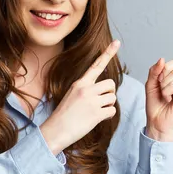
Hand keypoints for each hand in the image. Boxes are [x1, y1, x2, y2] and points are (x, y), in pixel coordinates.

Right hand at [40, 40, 120, 154]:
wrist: (55, 131)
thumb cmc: (64, 115)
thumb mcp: (72, 95)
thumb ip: (86, 89)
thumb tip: (104, 89)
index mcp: (80, 83)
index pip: (96, 65)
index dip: (108, 53)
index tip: (117, 42)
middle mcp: (86, 89)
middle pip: (111, 84)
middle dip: (110, 93)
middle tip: (101, 102)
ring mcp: (91, 101)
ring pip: (113, 98)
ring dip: (108, 105)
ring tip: (96, 111)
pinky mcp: (96, 114)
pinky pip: (112, 111)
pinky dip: (108, 116)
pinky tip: (97, 119)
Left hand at [145, 25, 172, 140]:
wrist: (157, 122)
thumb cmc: (155, 103)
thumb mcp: (150, 83)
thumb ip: (155, 70)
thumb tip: (163, 60)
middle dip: (164, 71)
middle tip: (160, 85)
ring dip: (163, 84)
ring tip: (164, 95)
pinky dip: (165, 90)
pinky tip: (168, 98)